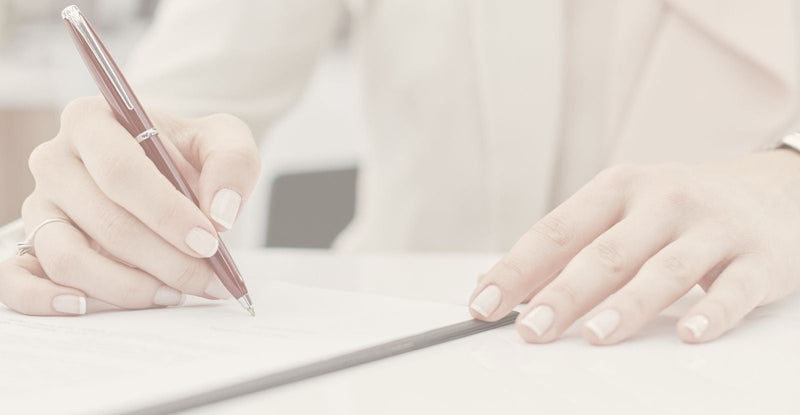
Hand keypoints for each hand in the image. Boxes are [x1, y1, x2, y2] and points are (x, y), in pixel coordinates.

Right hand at [0, 97, 260, 314]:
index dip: (167, 213)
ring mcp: (39, 205)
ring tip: (173, 294)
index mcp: (92, 121)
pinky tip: (88, 307)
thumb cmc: (189, 153)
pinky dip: (45, 300)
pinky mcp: (32, 244)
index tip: (208, 242)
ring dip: (125, 286)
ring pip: (67, 257)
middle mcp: (55, 160)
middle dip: (164, 259)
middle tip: (206, 279)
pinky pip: (17, 280)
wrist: (167, 169)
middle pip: (104, 220)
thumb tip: (220, 213)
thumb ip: (232, 164)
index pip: (122, 172)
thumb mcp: (223, 139)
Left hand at [469, 151, 799, 343]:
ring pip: (664, 270)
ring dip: (627, 306)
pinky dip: (712, 313)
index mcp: (618, 188)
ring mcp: (712, 228)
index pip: (556, 230)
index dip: (517, 269)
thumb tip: (498, 283)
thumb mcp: (621, 211)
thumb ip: (566, 247)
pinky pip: (733, 290)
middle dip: (563, 294)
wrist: (772, 189)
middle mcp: (663, 201)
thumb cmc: (678, 208)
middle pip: (605, 253)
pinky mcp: (757, 258)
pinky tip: (689, 334)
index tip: (484, 303)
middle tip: (530, 330)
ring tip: (595, 336)